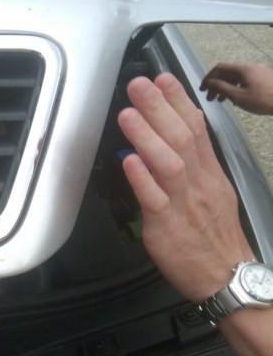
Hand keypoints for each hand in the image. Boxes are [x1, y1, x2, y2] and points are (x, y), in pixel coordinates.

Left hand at [118, 73, 254, 301]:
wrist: (226, 277)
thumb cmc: (213, 236)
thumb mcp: (212, 193)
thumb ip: (191, 167)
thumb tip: (165, 142)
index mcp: (209, 173)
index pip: (196, 130)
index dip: (178, 102)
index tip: (162, 78)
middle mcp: (198, 183)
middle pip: (181, 139)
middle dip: (159, 109)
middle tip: (139, 84)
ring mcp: (183, 204)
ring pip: (168, 164)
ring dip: (147, 136)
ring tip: (128, 113)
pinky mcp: (167, 227)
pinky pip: (154, 200)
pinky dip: (141, 179)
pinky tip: (128, 160)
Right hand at [200, 62, 272, 114]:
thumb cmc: (262, 100)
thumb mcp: (238, 95)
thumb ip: (221, 87)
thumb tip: (208, 82)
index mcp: (243, 69)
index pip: (220, 67)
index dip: (208, 77)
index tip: (202, 89)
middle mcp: (250, 67)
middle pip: (228, 72)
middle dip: (216, 84)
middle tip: (210, 99)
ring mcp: (259, 72)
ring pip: (236, 77)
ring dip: (226, 87)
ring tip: (221, 101)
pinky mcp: (264, 79)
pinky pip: (245, 81)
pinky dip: (236, 88)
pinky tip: (236, 99)